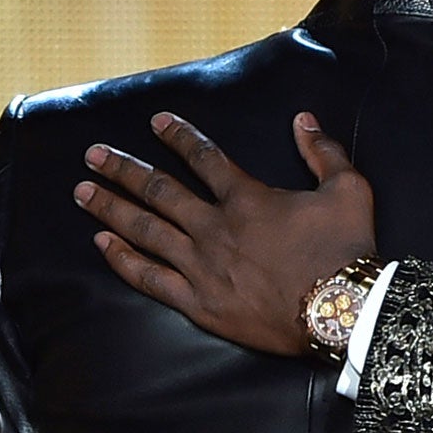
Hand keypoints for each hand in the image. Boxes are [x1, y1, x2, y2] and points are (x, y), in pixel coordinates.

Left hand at [73, 111, 374, 354]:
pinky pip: (150, 279)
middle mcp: (215, 228)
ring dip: (111, 208)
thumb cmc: (347, 250)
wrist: (343, 312)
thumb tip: (303, 120)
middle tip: (92, 155)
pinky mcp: (200, 303)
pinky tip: (103, 244)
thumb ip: (323, 152)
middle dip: (121, 169)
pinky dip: (123, 260)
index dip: (177, 136)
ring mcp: (202, 267)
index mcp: (247, 199)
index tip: (154, 122)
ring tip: (83, 192)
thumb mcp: (349, 190)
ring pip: (145, 231)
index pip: (203, 158)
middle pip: (158, 191)